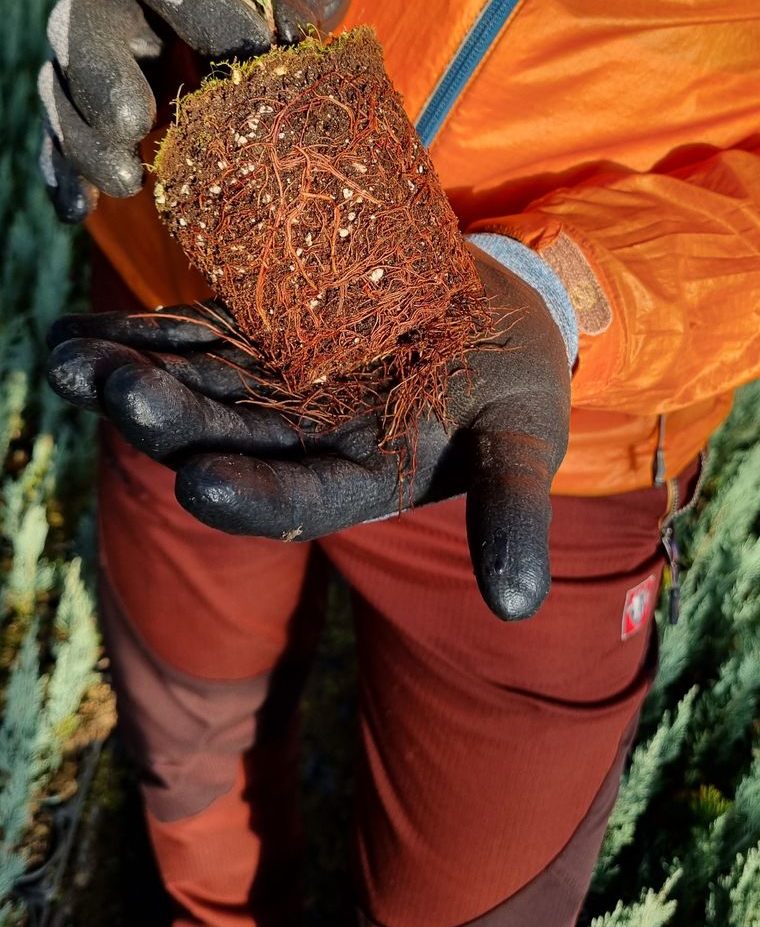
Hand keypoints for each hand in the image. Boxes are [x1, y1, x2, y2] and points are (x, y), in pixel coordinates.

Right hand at [39, 0, 353, 221]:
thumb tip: (294, 35)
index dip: (202, 6)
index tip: (253, 50)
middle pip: (83, 22)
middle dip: (104, 75)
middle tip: (134, 123)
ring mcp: (89, 40)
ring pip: (61, 81)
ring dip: (84, 137)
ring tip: (127, 184)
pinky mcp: (85, 93)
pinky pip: (60, 132)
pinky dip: (66, 171)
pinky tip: (81, 210)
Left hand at [47, 249, 570, 620]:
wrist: (492, 320)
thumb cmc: (515, 389)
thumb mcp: (522, 445)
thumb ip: (510, 514)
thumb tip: (518, 606)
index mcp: (360, 485)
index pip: (298, 503)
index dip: (251, 497)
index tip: (200, 481)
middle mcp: (303, 448)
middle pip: (226, 442)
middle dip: (168, 422)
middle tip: (113, 389)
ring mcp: (274, 395)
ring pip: (194, 392)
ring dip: (131, 375)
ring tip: (69, 358)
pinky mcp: (258, 344)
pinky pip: (191, 342)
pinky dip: (138, 335)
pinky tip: (79, 331)